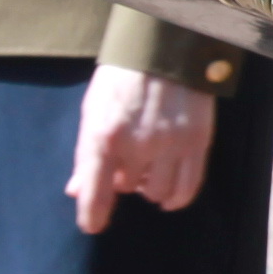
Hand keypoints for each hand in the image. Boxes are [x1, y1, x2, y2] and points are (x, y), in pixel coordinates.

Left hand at [68, 65, 217, 234]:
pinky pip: (188, 187)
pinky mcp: (197, 142)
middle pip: (127, 188)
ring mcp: (170, 144)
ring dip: (151, 187)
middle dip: (125, 180)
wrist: (166, 48)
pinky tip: (170, 193)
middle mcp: (137, 144)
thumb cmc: (122, 78)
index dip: (92, 213)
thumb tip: (75, 190)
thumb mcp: (93, 110)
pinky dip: (177, 197)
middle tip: (127, 163)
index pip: (95, 189)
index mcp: (104, 134)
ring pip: (158, 192)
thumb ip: (86, 154)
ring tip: (150, 171)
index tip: (92, 225)